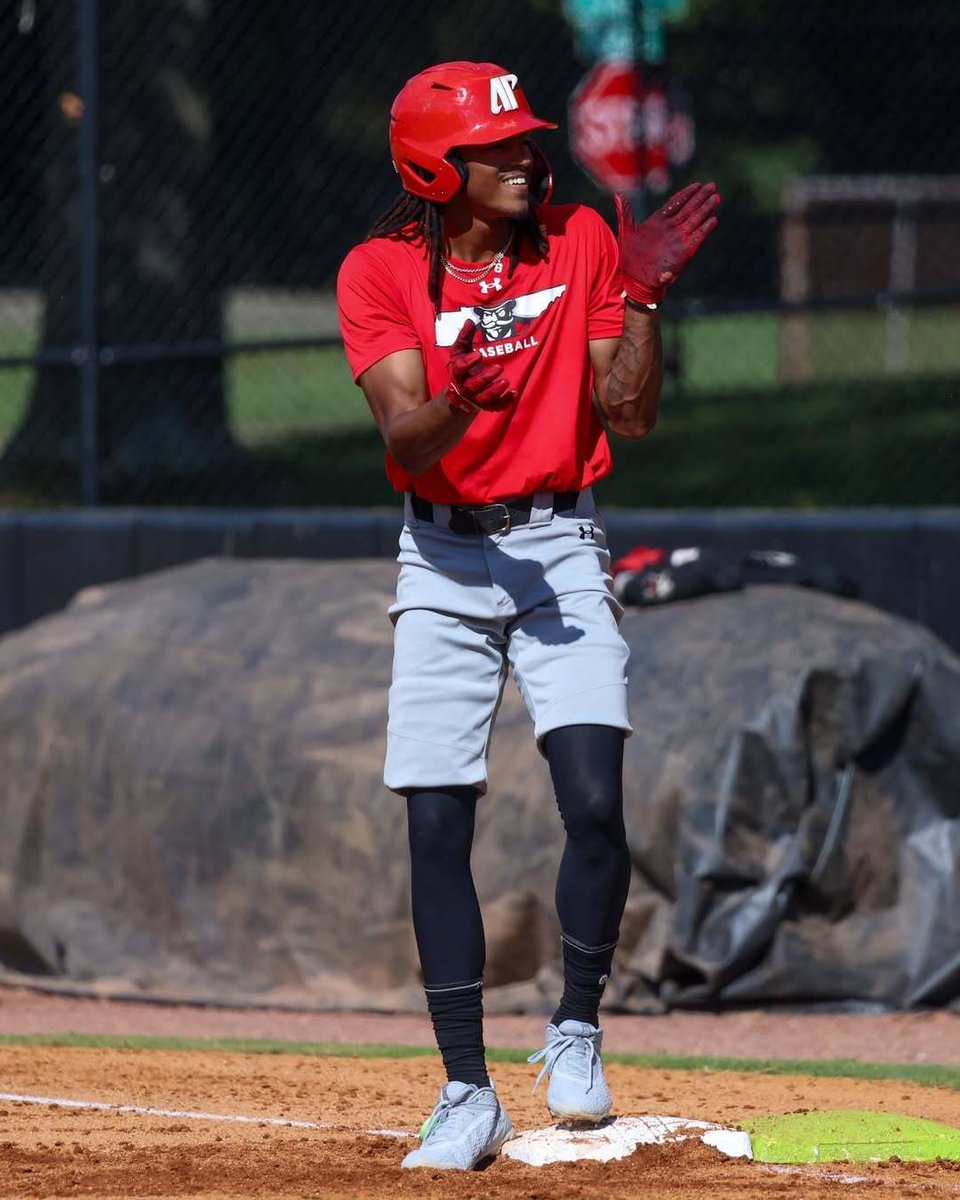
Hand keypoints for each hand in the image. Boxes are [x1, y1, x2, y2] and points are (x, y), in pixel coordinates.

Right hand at [446, 320, 516, 412]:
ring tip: (506, 381)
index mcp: (457, 374)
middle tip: (499, 367)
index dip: (468, 363)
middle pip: (473, 386)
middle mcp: (465, 388)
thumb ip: (464, 337)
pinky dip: (505, 401)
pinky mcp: (487, 405)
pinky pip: (497, 407)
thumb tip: (470, 321)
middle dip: (486, 378)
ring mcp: (476, 399)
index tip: (479, 354)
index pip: (459, 369)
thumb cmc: (462, 368)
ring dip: (496, 391)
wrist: (460, 394)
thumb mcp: (460, 352)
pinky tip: (514, 392)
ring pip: (485, 399)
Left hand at [615, 181, 720, 304]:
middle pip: (689, 208)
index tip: (697, 184)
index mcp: (659, 221)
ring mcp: (678, 239)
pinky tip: (713, 220)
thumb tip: (618, 195)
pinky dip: (705, 230)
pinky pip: (697, 239)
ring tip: (716, 198)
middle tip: (713, 186)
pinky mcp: (684, 253)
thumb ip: (625, 213)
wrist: (636, 280)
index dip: (686, 193)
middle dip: (701, 197)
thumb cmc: (630, 257)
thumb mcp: (626, 232)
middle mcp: (671, 228)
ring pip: (695, 220)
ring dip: (706, 210)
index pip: (675, 203)